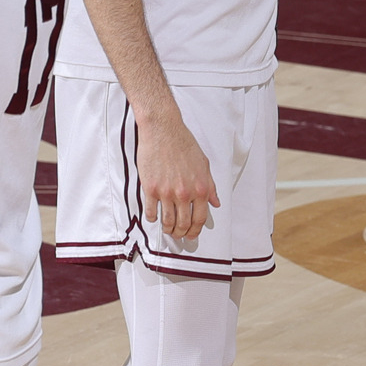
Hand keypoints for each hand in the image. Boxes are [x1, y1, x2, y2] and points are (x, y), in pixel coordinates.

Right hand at [137, 112, 219, 240]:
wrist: (163, 130)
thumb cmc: (183, 143)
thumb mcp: (204, 164)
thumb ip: (210, 186)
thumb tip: (215, 202)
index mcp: (200, 188)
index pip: (200, 218)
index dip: (195, 230)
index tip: (191, 234)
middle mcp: (184, 193)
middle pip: (183, 224)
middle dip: (181, 233)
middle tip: (178, 235)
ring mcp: (166, 192)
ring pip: (167, 221)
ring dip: (168, 229)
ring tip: (167, 229)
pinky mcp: (150, 188)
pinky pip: (152, 211)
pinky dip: (153, 218)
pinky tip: (154, 217)